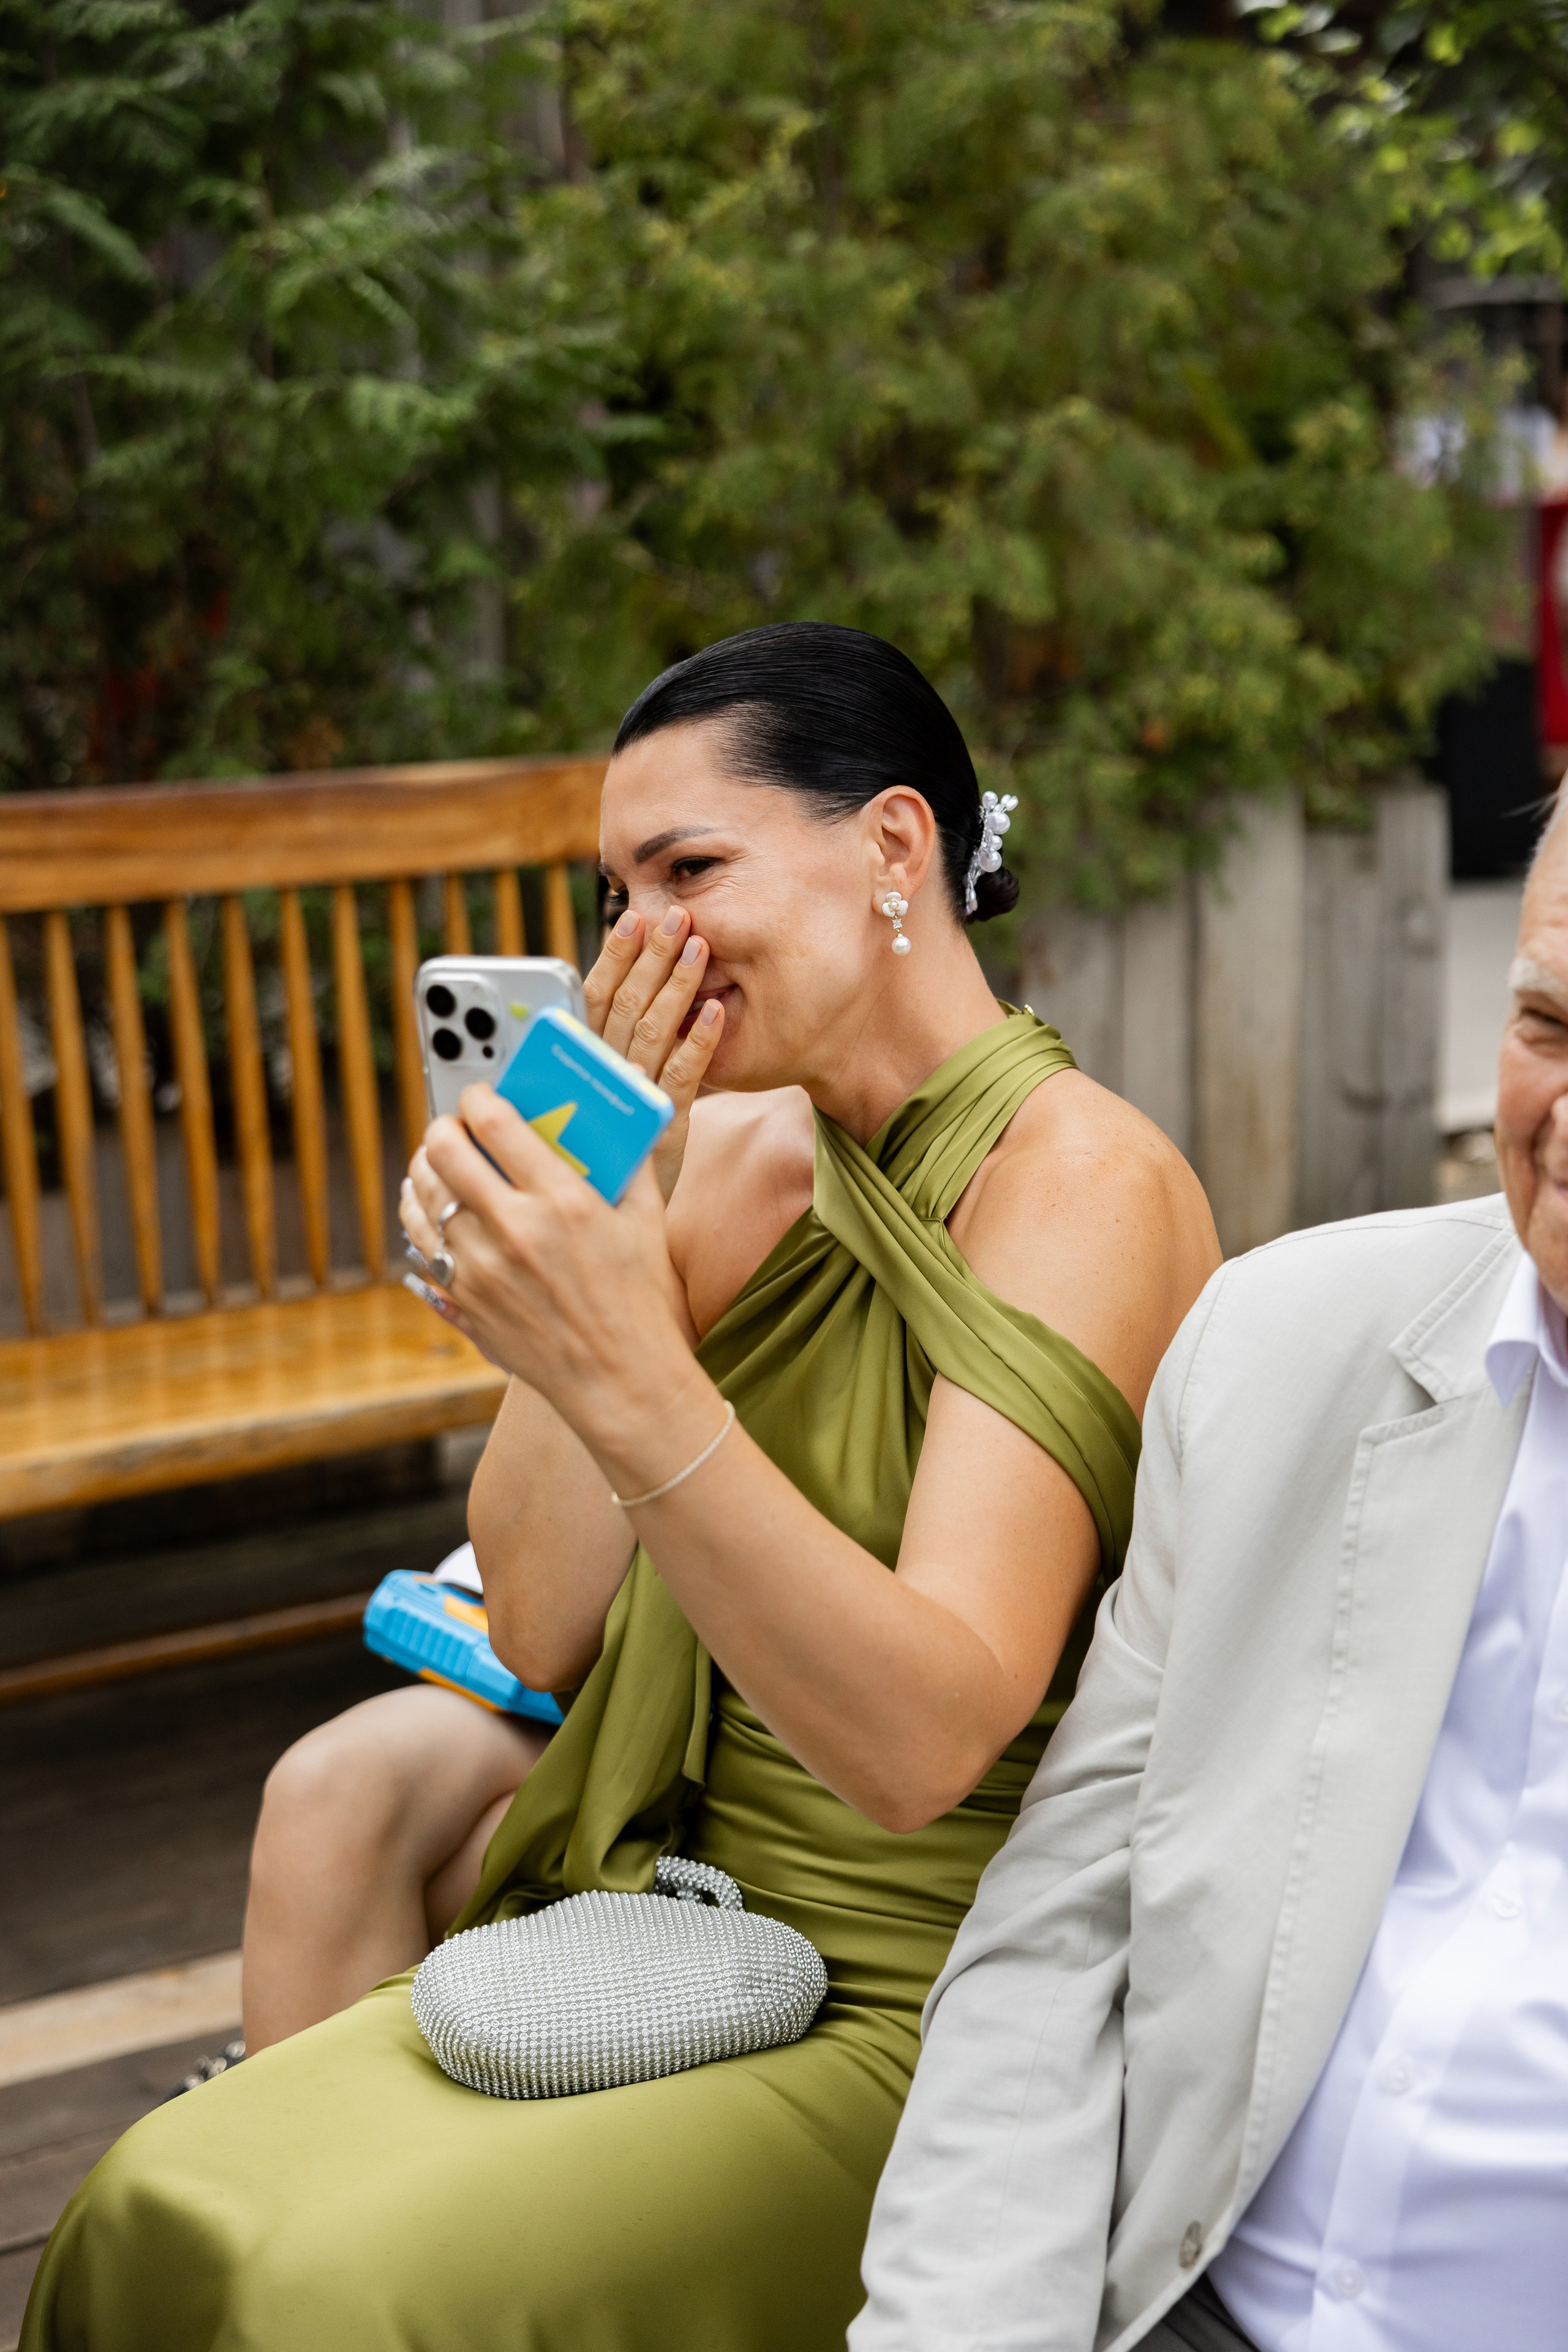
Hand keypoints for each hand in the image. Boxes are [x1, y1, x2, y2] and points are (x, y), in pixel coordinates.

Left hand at [398, 1089, 702, 1457]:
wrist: (620, 1379)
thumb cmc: (639, 1300)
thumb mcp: (647, 1221)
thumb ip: (632, 1161)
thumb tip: (623, 1115)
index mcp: (562, 1201)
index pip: (494, 1122)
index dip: (477, 1097)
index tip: (480, 1096)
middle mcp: (513, 1231)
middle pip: (443, 1152)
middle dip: (443, 1127)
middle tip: (456, 1128)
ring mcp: (480, 1269)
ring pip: (421, 1197)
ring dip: (424, 1170)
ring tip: (437, 1163)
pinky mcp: (464, 1301)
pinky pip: (418, 1246)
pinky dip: (418, 1220)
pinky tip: (429, 1210)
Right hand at [582, 907, 723, 1201]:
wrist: (614, 1222)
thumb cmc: (601, 1150)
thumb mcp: (593, 1094)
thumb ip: (599, 1049)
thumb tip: (617, 991)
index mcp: (580, 1060)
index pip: (593, 998)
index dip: (612, 957)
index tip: (629, 917)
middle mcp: (601, 1074)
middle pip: (625, 1005)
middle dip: (649, 957)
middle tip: (674, 915)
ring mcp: (631, 1098)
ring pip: (653, 1032)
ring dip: (677, 986)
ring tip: (698, 946)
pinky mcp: (663, 1125)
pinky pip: (683, 1076)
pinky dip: (699, 1042)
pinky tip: (718, 1011)